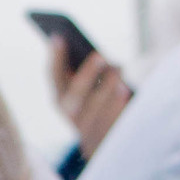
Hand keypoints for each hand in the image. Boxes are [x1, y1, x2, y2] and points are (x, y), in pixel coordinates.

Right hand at [51, 42, 131, 159]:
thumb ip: (88, 70)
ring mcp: (86, 130)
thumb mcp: (90, 85)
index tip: (58, 36)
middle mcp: (69, 114)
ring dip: (106, 89)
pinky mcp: (105, 139)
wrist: (101, 143)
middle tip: (100, 55)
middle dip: (85, 75)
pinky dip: (117, 107)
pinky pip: (111, 124)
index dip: (54, 58)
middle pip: (74, 96)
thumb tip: (98, 55)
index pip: (53, 76)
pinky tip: (127, 91)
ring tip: (118, 69)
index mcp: (60, 97)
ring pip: (93, 111)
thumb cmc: (97, 101)